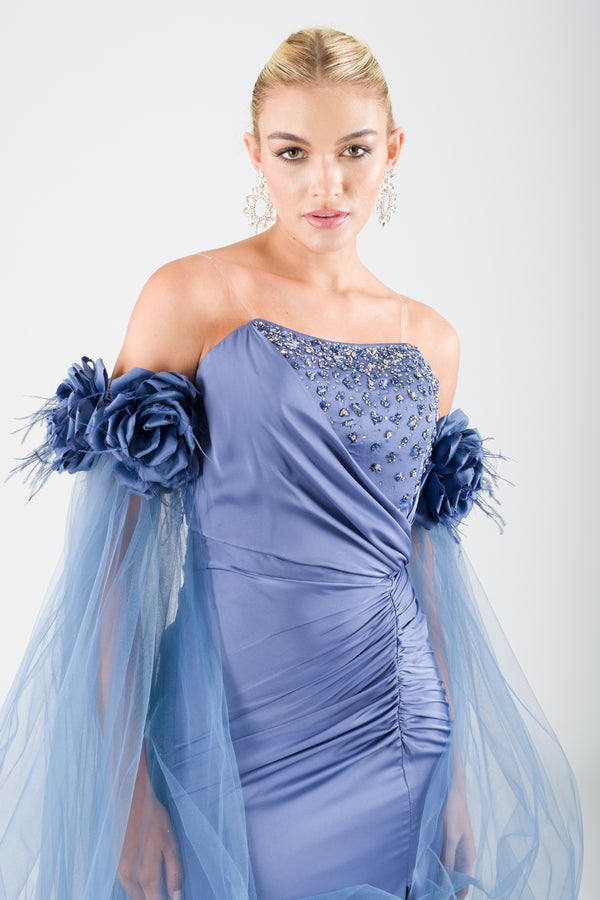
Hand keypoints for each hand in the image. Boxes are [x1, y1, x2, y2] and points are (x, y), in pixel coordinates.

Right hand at [117, 747, 182, 899]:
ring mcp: (121, 871)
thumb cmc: (154, 820)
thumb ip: (174, 873)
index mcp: (147, 875)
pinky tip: (144, 878)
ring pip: (132, 895)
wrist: (131, 801)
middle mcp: (130, 878)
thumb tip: (177, 897)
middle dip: (152, 899)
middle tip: (164, 892)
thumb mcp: (171, 845)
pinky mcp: (116, 863)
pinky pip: (126, 884)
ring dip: (143, 895)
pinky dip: (135, 887)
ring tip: (156, 888)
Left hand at [441, 778, 475, 899]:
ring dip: (441, 879)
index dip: (455, 895)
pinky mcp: (448, 841)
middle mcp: (463, 855)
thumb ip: (448, 859)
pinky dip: (438, 868)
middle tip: (431, 895)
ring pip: (450, 871)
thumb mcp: (450, 837)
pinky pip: (445, 860)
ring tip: (428, 889)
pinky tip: (429, 872)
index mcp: (468, 857)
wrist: (452, 789)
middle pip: (457, 880)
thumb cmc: (454, 811)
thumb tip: (444, 882)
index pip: (464, 885)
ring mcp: (456, 848)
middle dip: (447, 889)